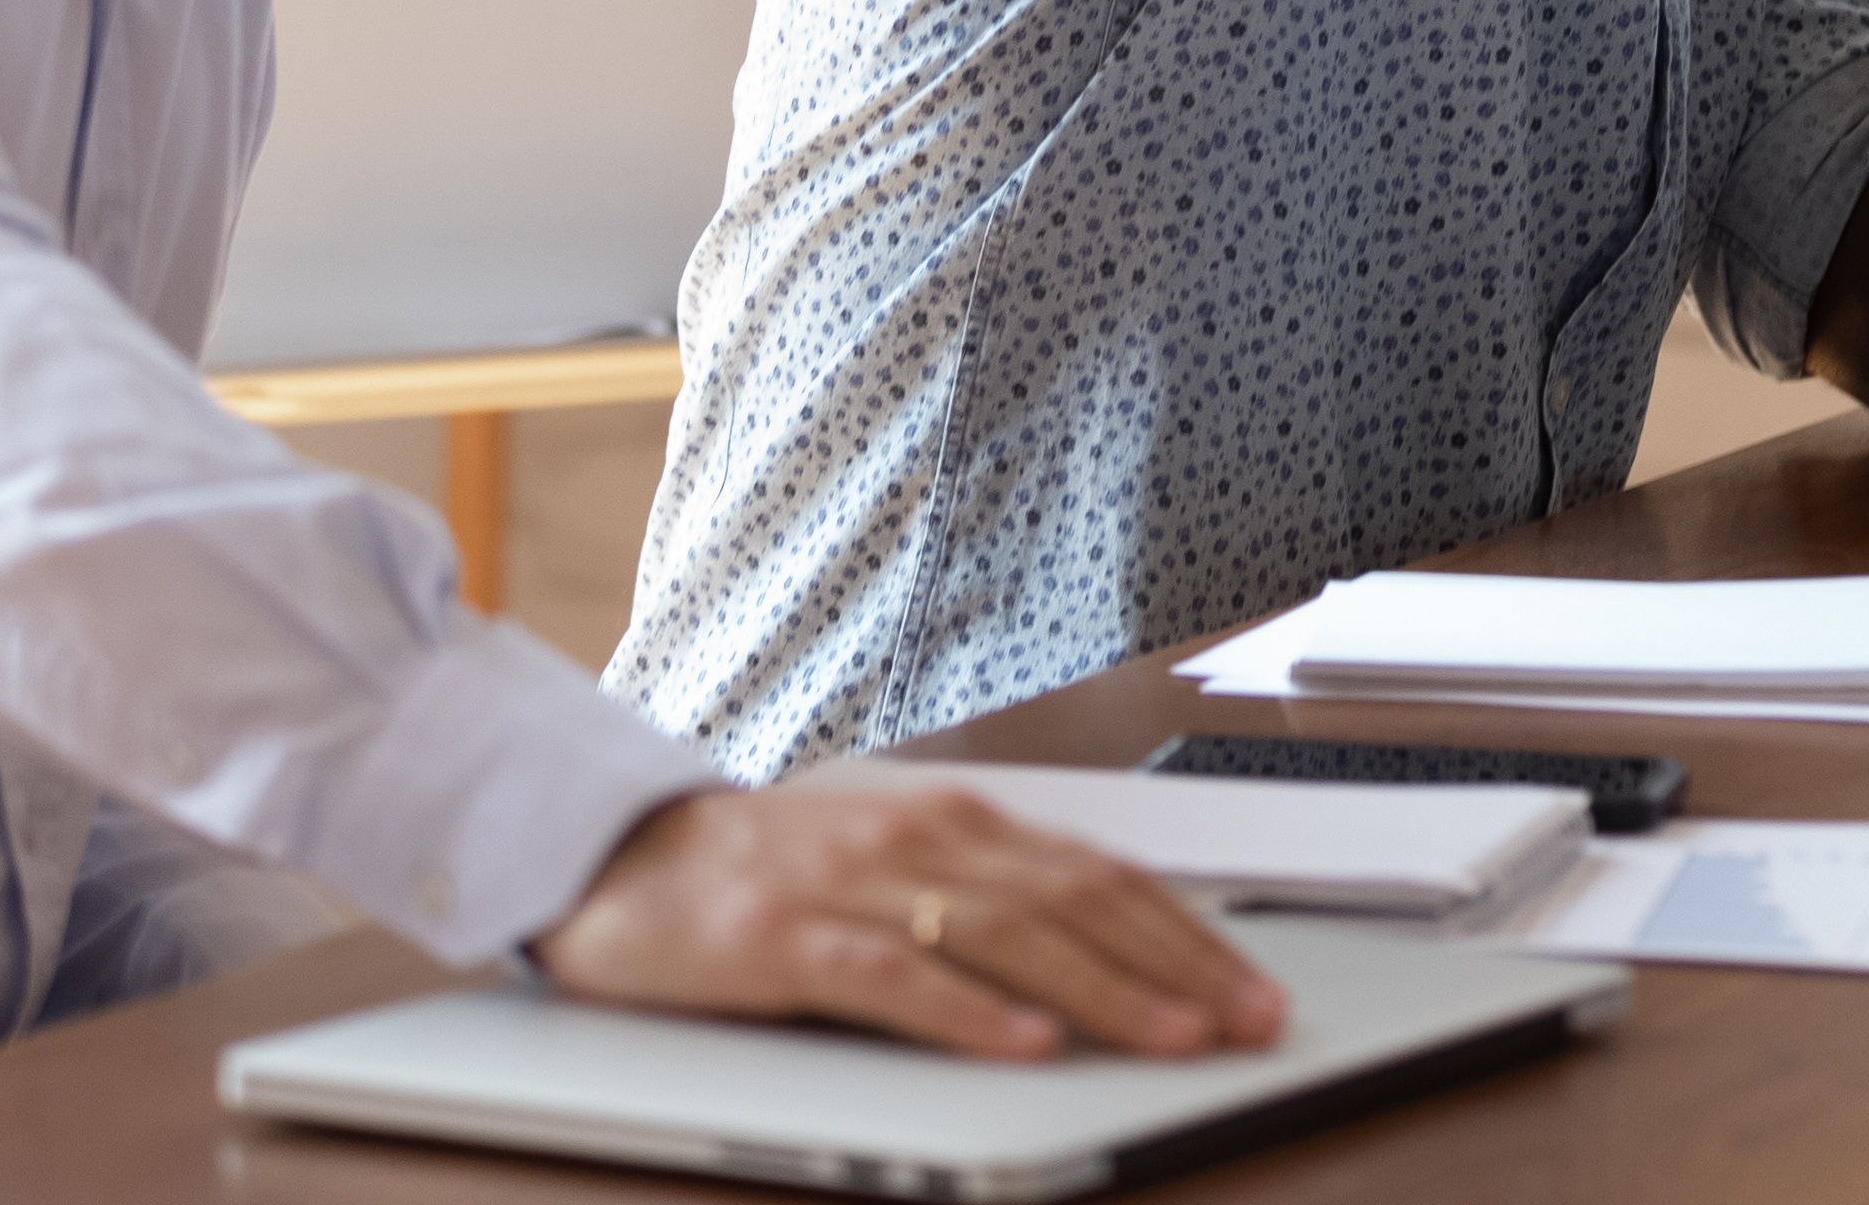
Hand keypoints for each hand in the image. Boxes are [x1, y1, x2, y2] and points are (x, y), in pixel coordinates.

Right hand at [532, 766, 1285, 1061]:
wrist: (613, 853)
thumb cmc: (769, 874)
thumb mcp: (894, 870)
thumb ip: (987, 901)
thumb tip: (1113, 957)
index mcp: (957, 824)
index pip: (1102, 877)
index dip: (1187, 934)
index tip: (1254, 989)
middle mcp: (919, 841)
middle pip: (1075, 905)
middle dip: (1176, 967)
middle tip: (1249, 1023)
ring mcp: (850, 886)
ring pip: (1004, 937)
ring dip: (1103, 990)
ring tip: (1175, 1037)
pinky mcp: (780, 938)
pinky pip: (891, 978)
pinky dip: (968, 1012)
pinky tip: (1028, 1044)